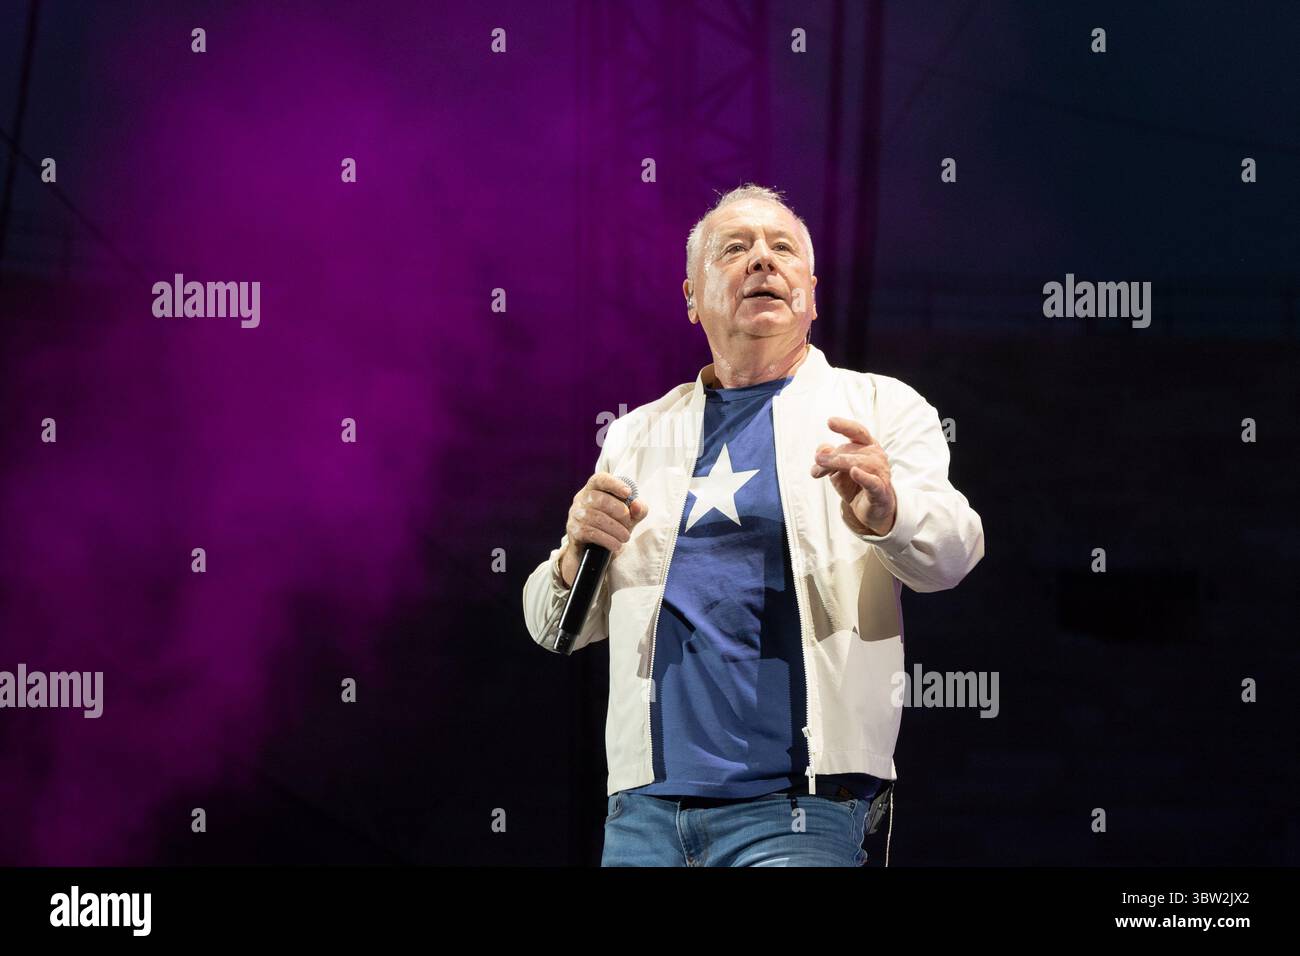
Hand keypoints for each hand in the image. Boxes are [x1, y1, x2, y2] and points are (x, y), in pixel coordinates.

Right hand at [559, 473, 648, 587]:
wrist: (593, 550)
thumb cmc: (613, 525)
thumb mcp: (629, 516)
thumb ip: (638, 509)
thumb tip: (637, 505)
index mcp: (593, 489)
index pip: (599, 479)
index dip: (614, 484)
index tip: (628, 492)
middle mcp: (581, 499)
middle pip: (601, 500)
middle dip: (620, 513)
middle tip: (628, 523)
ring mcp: (576, 515)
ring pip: (598, 519)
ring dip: (616, 529)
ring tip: (625, 537)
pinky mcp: (574, 531)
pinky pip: (592, 533)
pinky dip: (608, 540)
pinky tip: (617, 545)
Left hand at [810, 416, 895, 535]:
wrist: (872, 510)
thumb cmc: (855, 485)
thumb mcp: (836, 470)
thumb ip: (828, 457)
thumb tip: (821, 449)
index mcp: (867, 447)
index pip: (857, 432)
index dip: (844, 426)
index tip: (830, 422)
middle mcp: (876, 456)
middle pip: (852, 449)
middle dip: (832, 455)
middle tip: (816, 460)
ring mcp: (880, 473)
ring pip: (859, 463)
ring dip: (839, 463)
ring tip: (821, 467)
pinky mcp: (880, 491)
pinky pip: (872, 482)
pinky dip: (863, 477)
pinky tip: (854, 472)